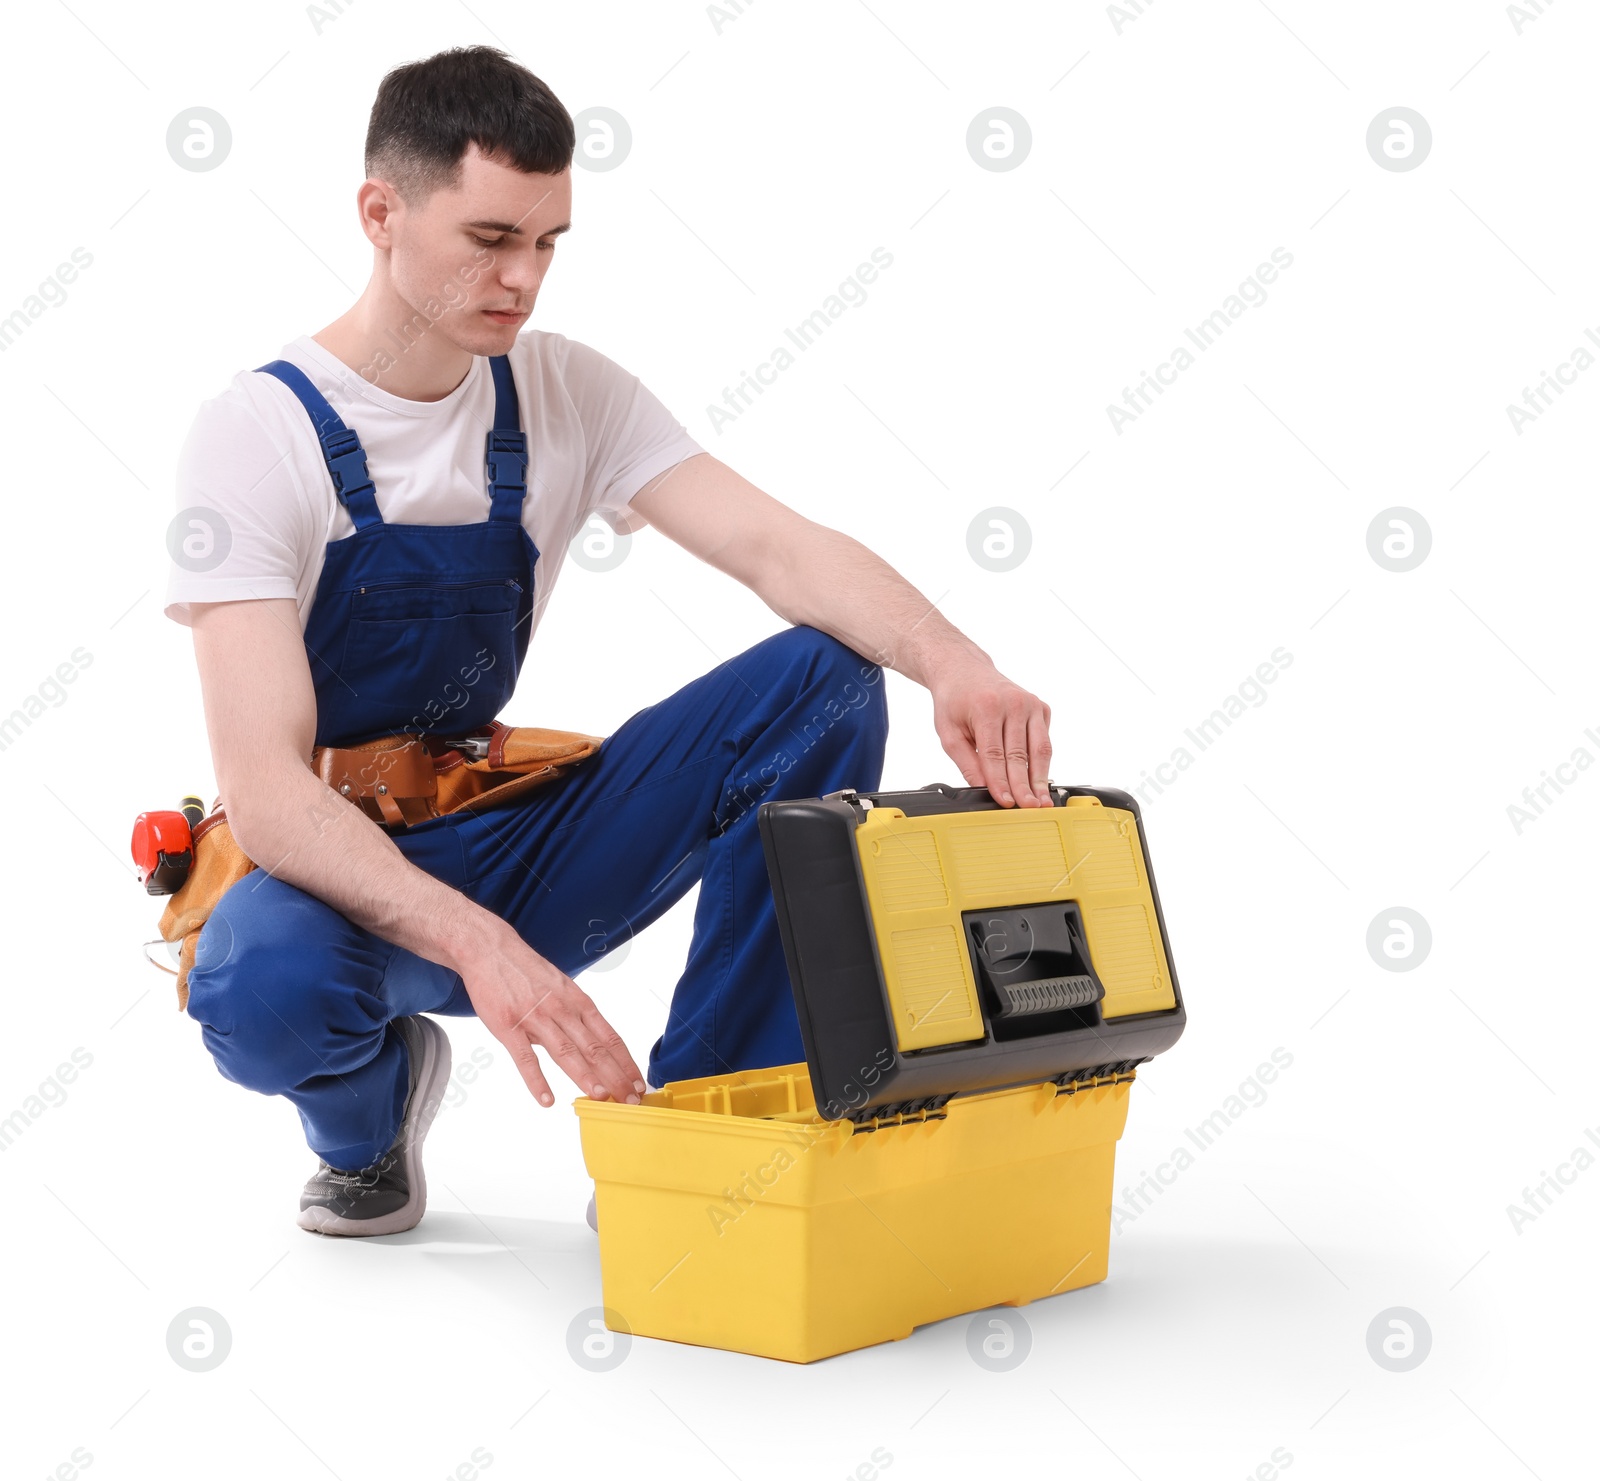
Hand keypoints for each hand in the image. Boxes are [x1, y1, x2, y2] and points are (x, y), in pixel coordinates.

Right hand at [455, 922, 645, 1106]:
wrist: (491, 950)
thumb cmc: (528, 971)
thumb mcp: (562, 988)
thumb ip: (577, 1017)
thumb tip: (594, 1045)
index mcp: (578, 1003)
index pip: (610, 1038)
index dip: (626, 1063)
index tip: (638, 1085)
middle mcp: (563, 1010)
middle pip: (594, 1048)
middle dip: (615, 1076)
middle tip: (631, 1101)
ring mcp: (535, 1019)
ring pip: (566, 1052)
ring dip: (586, 1076)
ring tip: (601, 1098)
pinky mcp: (508, 1026)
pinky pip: (525, 1058)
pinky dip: (536, 1080)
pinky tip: (546, 1099)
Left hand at [930, 660, 1052, 807]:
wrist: (964, 670)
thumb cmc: (954, 701)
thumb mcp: (948, 733)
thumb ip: (967, 762)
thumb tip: (985, 789)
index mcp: (987, 707)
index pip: (995, 754)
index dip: (1001, 782)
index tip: (1006, 802)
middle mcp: (1014, 702)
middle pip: (1021, 755)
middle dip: (1024, 786)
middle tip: (1028, 809)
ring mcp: (1031, 703)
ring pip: (1040, 749)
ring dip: (1040, 779)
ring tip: (1041, 801)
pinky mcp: (1041, 707)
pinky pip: (1044, 740)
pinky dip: (1042, 762)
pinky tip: (1039, 779)